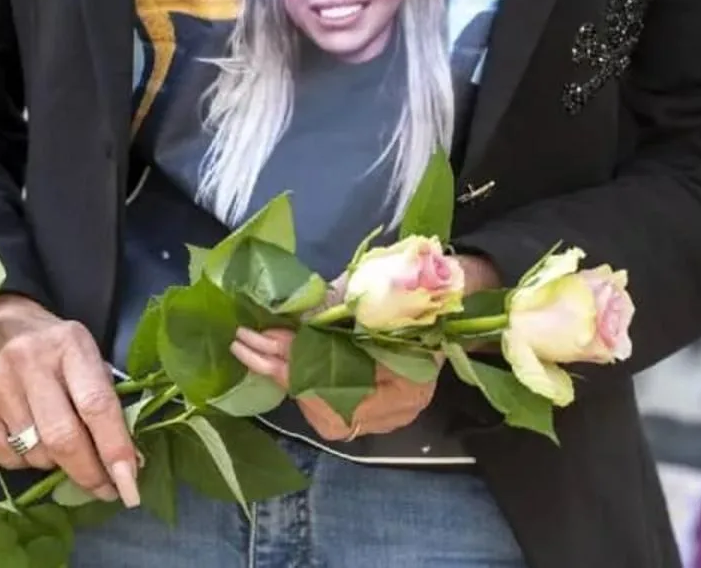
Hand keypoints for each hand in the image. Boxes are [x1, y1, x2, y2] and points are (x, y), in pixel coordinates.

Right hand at [0, 294, 140, 506]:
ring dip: (57, 464)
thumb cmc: (51, 343)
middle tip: (105, 489)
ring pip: (37, 452)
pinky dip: (27, 462)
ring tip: (63, 451)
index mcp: (70, 345)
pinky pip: (7, 457)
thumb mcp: (84, 352)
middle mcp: (30, 363)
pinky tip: (32, 444)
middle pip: (64, 437)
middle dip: (89, 473)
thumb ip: (101, 395)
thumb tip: (124, 458)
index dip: (115, 450)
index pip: (97, 406)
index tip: (129, 484)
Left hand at [228, 254, 499, 439]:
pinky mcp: (372, 405)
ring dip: (285, 380)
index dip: (303, 368)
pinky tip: (273, 360)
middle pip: (331, 410)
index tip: (270, 338)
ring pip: (325, 412)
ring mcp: (387, 413)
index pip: (346, 391)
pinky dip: (300, 382)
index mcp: (412, 382)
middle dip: (285, 376)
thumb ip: (335, 306)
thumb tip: (286, 314)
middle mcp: (400, 410)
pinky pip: (328, 404)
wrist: (452, 295)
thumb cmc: (417, 287)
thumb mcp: (377, 288)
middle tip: (248, 344)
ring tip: (251, 349)